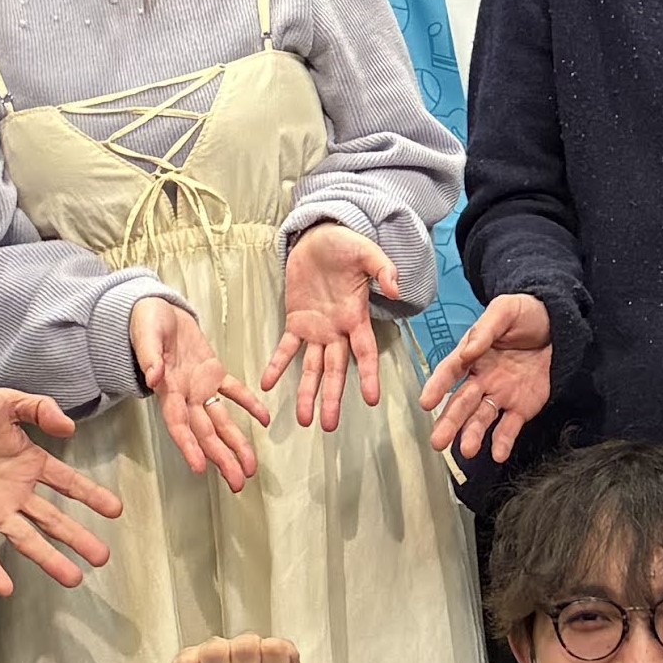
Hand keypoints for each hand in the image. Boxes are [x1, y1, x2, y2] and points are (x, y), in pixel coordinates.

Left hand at [0, 384, 124, 596]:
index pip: (68, 483)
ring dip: (49, 559)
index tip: (115, 510)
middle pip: (53, 520)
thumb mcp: (7, 401)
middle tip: (102, 557)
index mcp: (28, 463)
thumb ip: (39, 409)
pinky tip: (5, 586)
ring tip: (73, 578)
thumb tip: (69, 427)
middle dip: (78, 539)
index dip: (91, 496)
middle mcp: (15, 492)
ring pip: (26, 539)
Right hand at [128, 298, 268, 489]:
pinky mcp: (213, 372)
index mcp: (167, 389)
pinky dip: (249, 405)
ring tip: (250, 467)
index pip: (179, 424)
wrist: (156, 309)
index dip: (189, 447)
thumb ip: (149, 357)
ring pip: (221, 421)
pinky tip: (265, 419)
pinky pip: (234, 391)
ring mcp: (200, 386)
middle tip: (238, 483)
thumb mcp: (145, 335)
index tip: (200, 468)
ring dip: (236, 443)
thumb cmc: (145, 322)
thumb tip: (154, 377)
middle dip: (221, 458)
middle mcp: (185, 395)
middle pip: (205, 433)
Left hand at [265, 220, 400, 430]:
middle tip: (328, 425)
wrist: (318, 237)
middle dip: (332, 397)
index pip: (365, 352)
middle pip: (336, 370)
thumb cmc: (346, 245)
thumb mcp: (366, 252)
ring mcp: (316, 328)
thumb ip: (383, 268)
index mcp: (355, 317)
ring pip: (312, 367)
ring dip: (307, 392)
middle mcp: (337, 330)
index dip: (369, 375)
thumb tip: (396, 287)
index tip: (371, 399)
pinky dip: (276, 365)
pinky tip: (267, 384)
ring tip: (303, 419)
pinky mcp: (296, 321)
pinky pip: (286, 348)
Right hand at [417, 292, 555, 462]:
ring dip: (472, 435)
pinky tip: (498, 454)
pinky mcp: (521, 407)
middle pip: (461, 403)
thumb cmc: (525, 314)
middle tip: (437, 441)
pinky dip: (502, 442)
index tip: (425, 402)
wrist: (558, 324)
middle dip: (449, 422)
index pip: (450, 371)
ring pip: (481, 419)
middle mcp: (482, 379)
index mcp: (472, 354)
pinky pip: (509, 427)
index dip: (437, 386)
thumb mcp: (505, 310)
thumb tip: (468, 351)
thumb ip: (485, 330)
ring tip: (466, 451)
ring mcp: (500, 395)